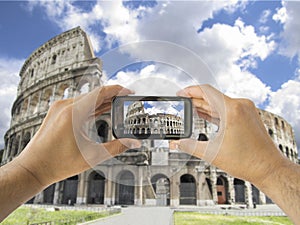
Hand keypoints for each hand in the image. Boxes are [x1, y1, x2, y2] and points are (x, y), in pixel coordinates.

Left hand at [15, 85, 139, 187]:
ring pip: (86, 98)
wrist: (33, 168)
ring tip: (117, 105)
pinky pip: (78, 104)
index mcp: (73, 113)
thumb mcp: (93, 156)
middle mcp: (64, 106)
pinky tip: (101, 110)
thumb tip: (133, 143)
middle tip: (126, 100)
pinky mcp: (57, 113)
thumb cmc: (58, 164)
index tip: (129, 91)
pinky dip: (91, 106)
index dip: (117, 90)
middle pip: (94, 94)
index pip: (100, 92)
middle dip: (112, 96)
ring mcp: (59, 108)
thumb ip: (117, 147)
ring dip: (102, 101)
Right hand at [172, 84, 284, 185]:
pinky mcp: (248, 115)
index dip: (190, 91)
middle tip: (182, 104)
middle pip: (212, 96)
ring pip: (220, 103)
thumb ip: (189, 146)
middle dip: (195, 100)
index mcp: (232, 110)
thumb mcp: (212, 153)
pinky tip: (206, 114)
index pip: (206, 91)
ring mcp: (246, 109)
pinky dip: (215, 111)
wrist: (269, 168)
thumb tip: (175, 143)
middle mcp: (241, 105)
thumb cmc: (247, 161)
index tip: (180, 93)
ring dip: (205, 106)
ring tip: (191, 109)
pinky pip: (227, 109)